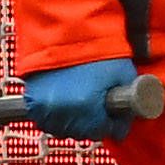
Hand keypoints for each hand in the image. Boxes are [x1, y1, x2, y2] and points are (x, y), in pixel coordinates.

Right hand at [23, 57, 145, 143]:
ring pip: (64, 130)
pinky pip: (45, 122)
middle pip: (86, 132)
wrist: (62, 32)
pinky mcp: (32, 102)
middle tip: (99, 107)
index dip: (116, 122)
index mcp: (87, 106)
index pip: (108, 130)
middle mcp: (64, 111)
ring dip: (74, 123)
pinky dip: (55, 118)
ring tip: (81, 106)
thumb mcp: (123, 73)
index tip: (117, 115)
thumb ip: (132, 101)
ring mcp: (44, 108)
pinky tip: (64, 106)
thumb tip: (128, 119)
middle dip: (95, 123)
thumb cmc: (95, 49)